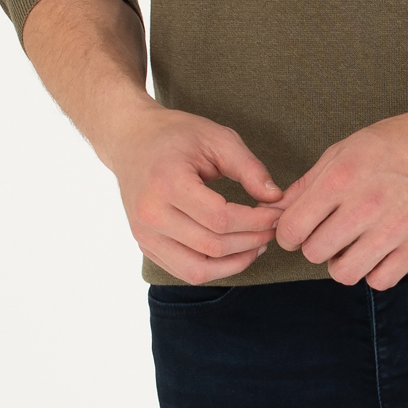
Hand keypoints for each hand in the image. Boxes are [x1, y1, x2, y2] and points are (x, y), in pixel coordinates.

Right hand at [105, 98, 282, 284]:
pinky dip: (215, 268)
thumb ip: (249, 168)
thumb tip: (277, 199)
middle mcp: (150, 214)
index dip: (256, 221)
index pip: (220, 218)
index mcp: (166, 182)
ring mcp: (144, 234)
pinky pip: (184, 271)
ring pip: (198, 270)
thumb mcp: (217, 139)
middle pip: (212, 246)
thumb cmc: (176, 136)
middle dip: (251, 241)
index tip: (276, 213)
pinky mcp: (145, 246)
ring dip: (235, 263)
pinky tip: (234, 252)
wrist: (130, 140)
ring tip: (257, 246)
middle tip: (272, 229)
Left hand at [273, 104, 407, 288]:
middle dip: (315, 246)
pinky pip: (380, 280)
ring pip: (344, 273)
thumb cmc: (399, 140)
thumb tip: (277, 210)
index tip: (301, 228)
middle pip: (314, 253)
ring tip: (353, 246)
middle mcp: (364, 205)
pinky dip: (374, 272)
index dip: (289, 232)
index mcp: (341, 178)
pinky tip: (378, 253)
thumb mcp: (346, 149)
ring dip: (343, 263)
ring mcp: (393, 228)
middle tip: (330, 233)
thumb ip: (309, 183)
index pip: (292, 228)